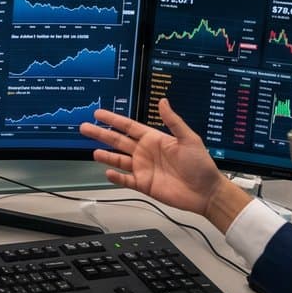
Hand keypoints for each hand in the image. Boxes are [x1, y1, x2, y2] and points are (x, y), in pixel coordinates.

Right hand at [82, 99, 248, 229]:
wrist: (206, 192)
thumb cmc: (201, 164)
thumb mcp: (189, 139)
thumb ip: (173, 121)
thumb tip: (163, 101)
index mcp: (154, 139)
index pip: (129, 127)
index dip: (113, 119)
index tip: (99, 113)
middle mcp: (145, 152)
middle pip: (118, 141)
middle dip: (101, 134)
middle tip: (85, 127)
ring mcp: (143, 169)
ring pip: (118, 160)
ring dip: (105, 156)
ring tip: (94, 152)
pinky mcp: (144, 184)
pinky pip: (125, 180)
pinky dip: (116, 177)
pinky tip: (108, 172)